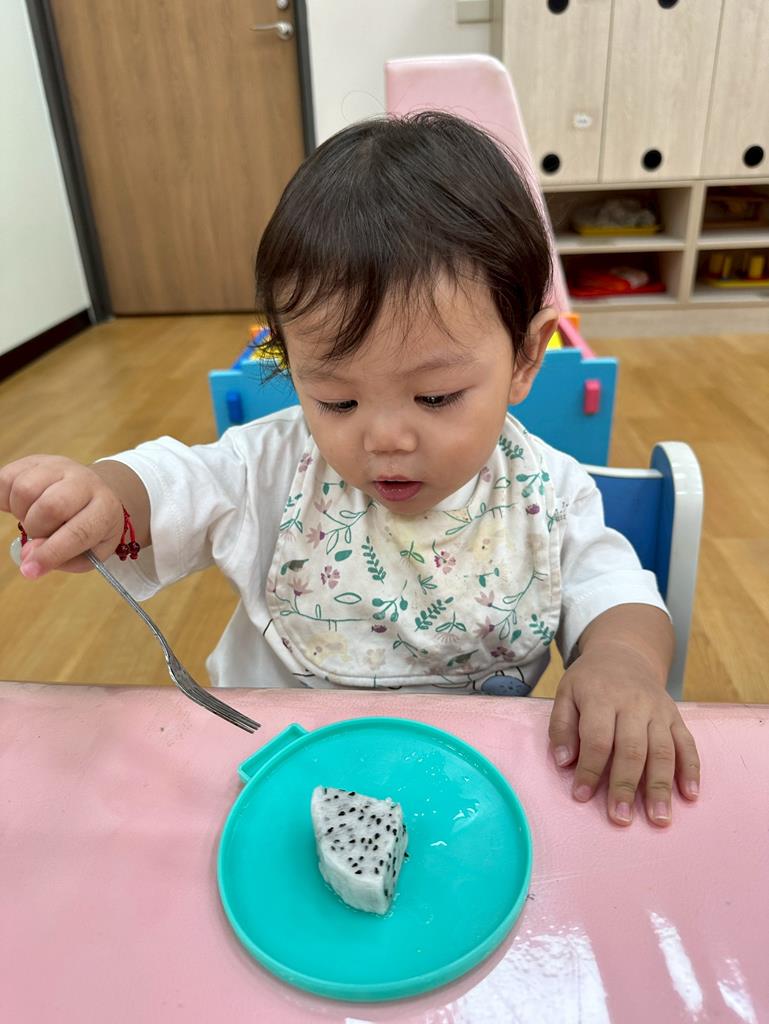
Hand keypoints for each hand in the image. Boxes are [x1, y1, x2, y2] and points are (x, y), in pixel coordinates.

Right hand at [0, 455, 124, 575]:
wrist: (94, 493)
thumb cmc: (91, 529)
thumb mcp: (90, 552)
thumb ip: (63, 560)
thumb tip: (28, 556)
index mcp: (105, 509)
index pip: (78, 532)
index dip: (51, 554)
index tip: (30, 571)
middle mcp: (85, 482)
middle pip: (50, 506)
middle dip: (36, 529)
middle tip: (39, 535)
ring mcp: (60, 467)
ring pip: (25, 489)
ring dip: (21, 512)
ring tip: (33, 518)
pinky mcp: (36, 460)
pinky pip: (7, 477)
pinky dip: (4, 498)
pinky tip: (19, 505)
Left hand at [549, 645, 699, 826]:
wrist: (624, 653)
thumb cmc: (590, 681)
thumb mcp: (566, 694)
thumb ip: (561, 727)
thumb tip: (564, 762)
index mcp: (602, 697)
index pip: (597, 739)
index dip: (589, 769)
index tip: (581, 796)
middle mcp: (634, 704)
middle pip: (632, 749)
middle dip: (626, 786)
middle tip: (621, 818)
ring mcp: (658, 710)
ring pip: (662, 751)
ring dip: (661, 787)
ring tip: (659, 818)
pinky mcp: (676, 716)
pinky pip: (687, 744)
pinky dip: (691, 770)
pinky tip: (689, 796)